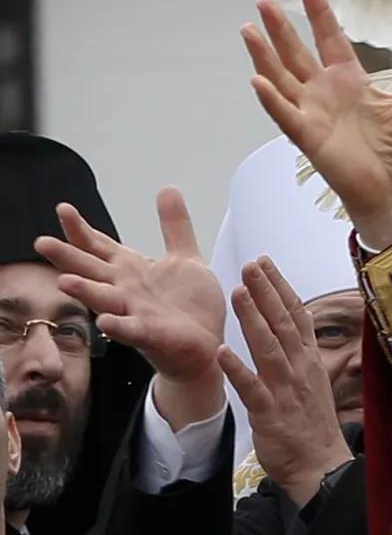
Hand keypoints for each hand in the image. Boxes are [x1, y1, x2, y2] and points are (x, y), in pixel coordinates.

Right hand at [35, 189, 225, 428]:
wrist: (207, 346)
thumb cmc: (190, 306)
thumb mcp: (185, 258)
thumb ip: (175, 226)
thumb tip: (166, 188)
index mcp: (131, 271)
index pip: (100, 247)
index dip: (82, 230)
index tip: (63, 209)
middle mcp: (126, 291)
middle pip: (91, 271)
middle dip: (68, 258)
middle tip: (41, 242)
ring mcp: (135, 314)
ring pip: (103, 300)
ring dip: (85, 291)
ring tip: (64, 281)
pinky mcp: (152, 335)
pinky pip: (131, 331)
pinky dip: (118, 327)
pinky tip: (105, 322)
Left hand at [217, 258, 352, 508]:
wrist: (321, 467)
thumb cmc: (313, 426)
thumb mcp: (314, 384)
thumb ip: (301, 357)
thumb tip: (293, 332)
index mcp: (309, 361)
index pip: (297, 315)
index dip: (280, 287)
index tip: (266, 263)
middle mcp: (300, 369)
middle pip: (284, 323)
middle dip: (266, 292)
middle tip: (250, 264)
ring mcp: (286, 390)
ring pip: (269, 348)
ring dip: (253, 320)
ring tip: (238, 292)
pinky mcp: (270, 413)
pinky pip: (252, 388)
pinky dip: (238, 370)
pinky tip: (221, 352)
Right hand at [243, 0, 391, 249]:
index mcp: (349, 81)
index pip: (330, 39)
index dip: (319, 15)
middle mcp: (325, 92)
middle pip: (297, 54)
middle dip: (281, 29)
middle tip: (264, 2)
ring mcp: (312, 113)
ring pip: (282, 78)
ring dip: (265, 56)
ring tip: (249, 30)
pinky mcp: (308, 136)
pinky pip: (285, 115)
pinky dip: (271, 99)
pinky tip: (257, 79)